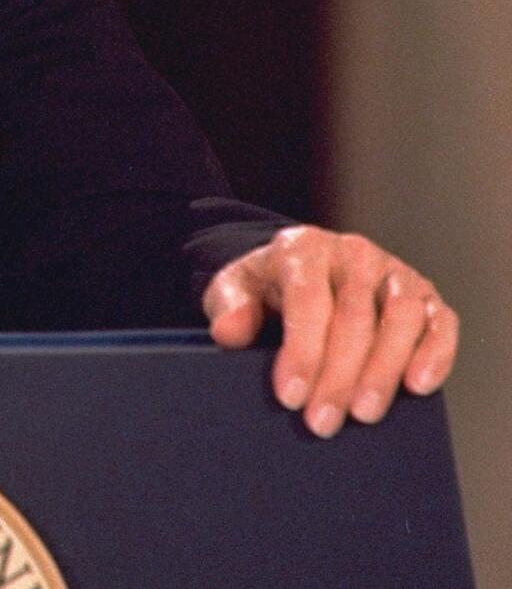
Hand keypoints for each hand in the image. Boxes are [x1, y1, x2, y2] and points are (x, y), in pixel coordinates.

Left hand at [204, 225, 457, 437]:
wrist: (297, 273)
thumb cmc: (265, 287)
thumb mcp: (233, 289)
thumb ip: (229, 306)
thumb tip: (229, 332)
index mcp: (304, 248)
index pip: (307, 300)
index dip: (302, 351)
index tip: (291, 397)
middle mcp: (353, 254)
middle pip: (354, 316)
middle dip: (338, 375)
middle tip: (322, 421)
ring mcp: (393, 273)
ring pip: (401, 318)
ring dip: (384, 370)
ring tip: (364, 414)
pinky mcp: (425, 295)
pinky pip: (440, 322)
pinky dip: (435, 354)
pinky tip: (418, 386)